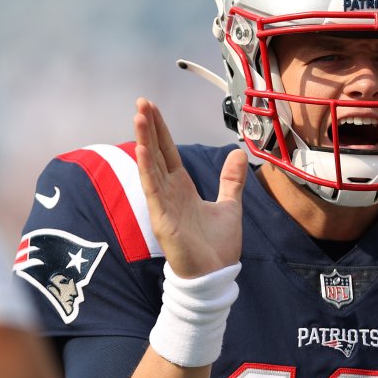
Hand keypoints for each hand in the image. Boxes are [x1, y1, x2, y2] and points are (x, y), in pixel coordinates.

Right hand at [133, 98, 246, 277]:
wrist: (216, 276)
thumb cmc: (217, 246)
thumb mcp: (229, 205)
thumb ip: (231, 180)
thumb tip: (237, 154)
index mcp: (182, 188)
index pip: (168, 152)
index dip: (160, 130)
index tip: (152, 108)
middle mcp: (169, 193)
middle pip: (156, 153)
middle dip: (149, 128)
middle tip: (141, 102)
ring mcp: (163, 205)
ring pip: (151, 167)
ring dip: (144, 141)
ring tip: (139, 117)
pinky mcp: (163, 219)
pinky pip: (153, 190)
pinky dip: (147, 170)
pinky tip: (142, 150)